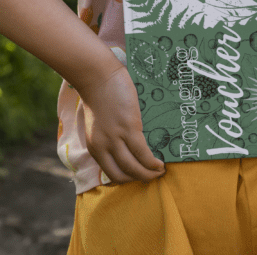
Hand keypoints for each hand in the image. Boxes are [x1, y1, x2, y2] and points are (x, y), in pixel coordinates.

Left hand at [78, 65, 165, 183]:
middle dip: (140, 179)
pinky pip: (143, 153)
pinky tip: (160, 162)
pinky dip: (153, 162)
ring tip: (159, 170)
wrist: (97, 77)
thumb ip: (110, 139)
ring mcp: (116, 138)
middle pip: (123, 175)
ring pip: (134, 168)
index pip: (112, 174)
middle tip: (153, 176)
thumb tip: (129, 148)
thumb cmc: (100, 96)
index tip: (140, 176)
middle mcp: (103, 147)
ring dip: (149, 174)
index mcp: (95, 147)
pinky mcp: (128, 128)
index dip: (128, 179)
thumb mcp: (100, 126)